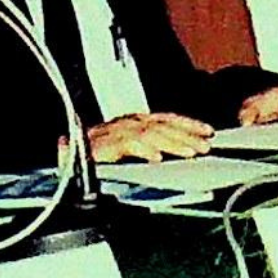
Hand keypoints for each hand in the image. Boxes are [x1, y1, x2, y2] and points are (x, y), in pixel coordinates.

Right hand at [85, 112, 214, 162]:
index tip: (209, 131)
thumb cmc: (98, 155)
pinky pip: (129, 145)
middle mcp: (129, 122)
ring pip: (150, 133)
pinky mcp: (106, 144)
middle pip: (163, 125)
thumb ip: (150, 148)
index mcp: (136, 122)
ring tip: (190, 153)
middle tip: (207, 145)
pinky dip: (144, 150)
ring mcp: (117, 131)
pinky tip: (157, 159)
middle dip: (187, 134)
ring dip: (172, 143)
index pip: (167, 118)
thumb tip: (175, 155)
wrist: (69, 154)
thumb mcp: (130, 149)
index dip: (188, 124)